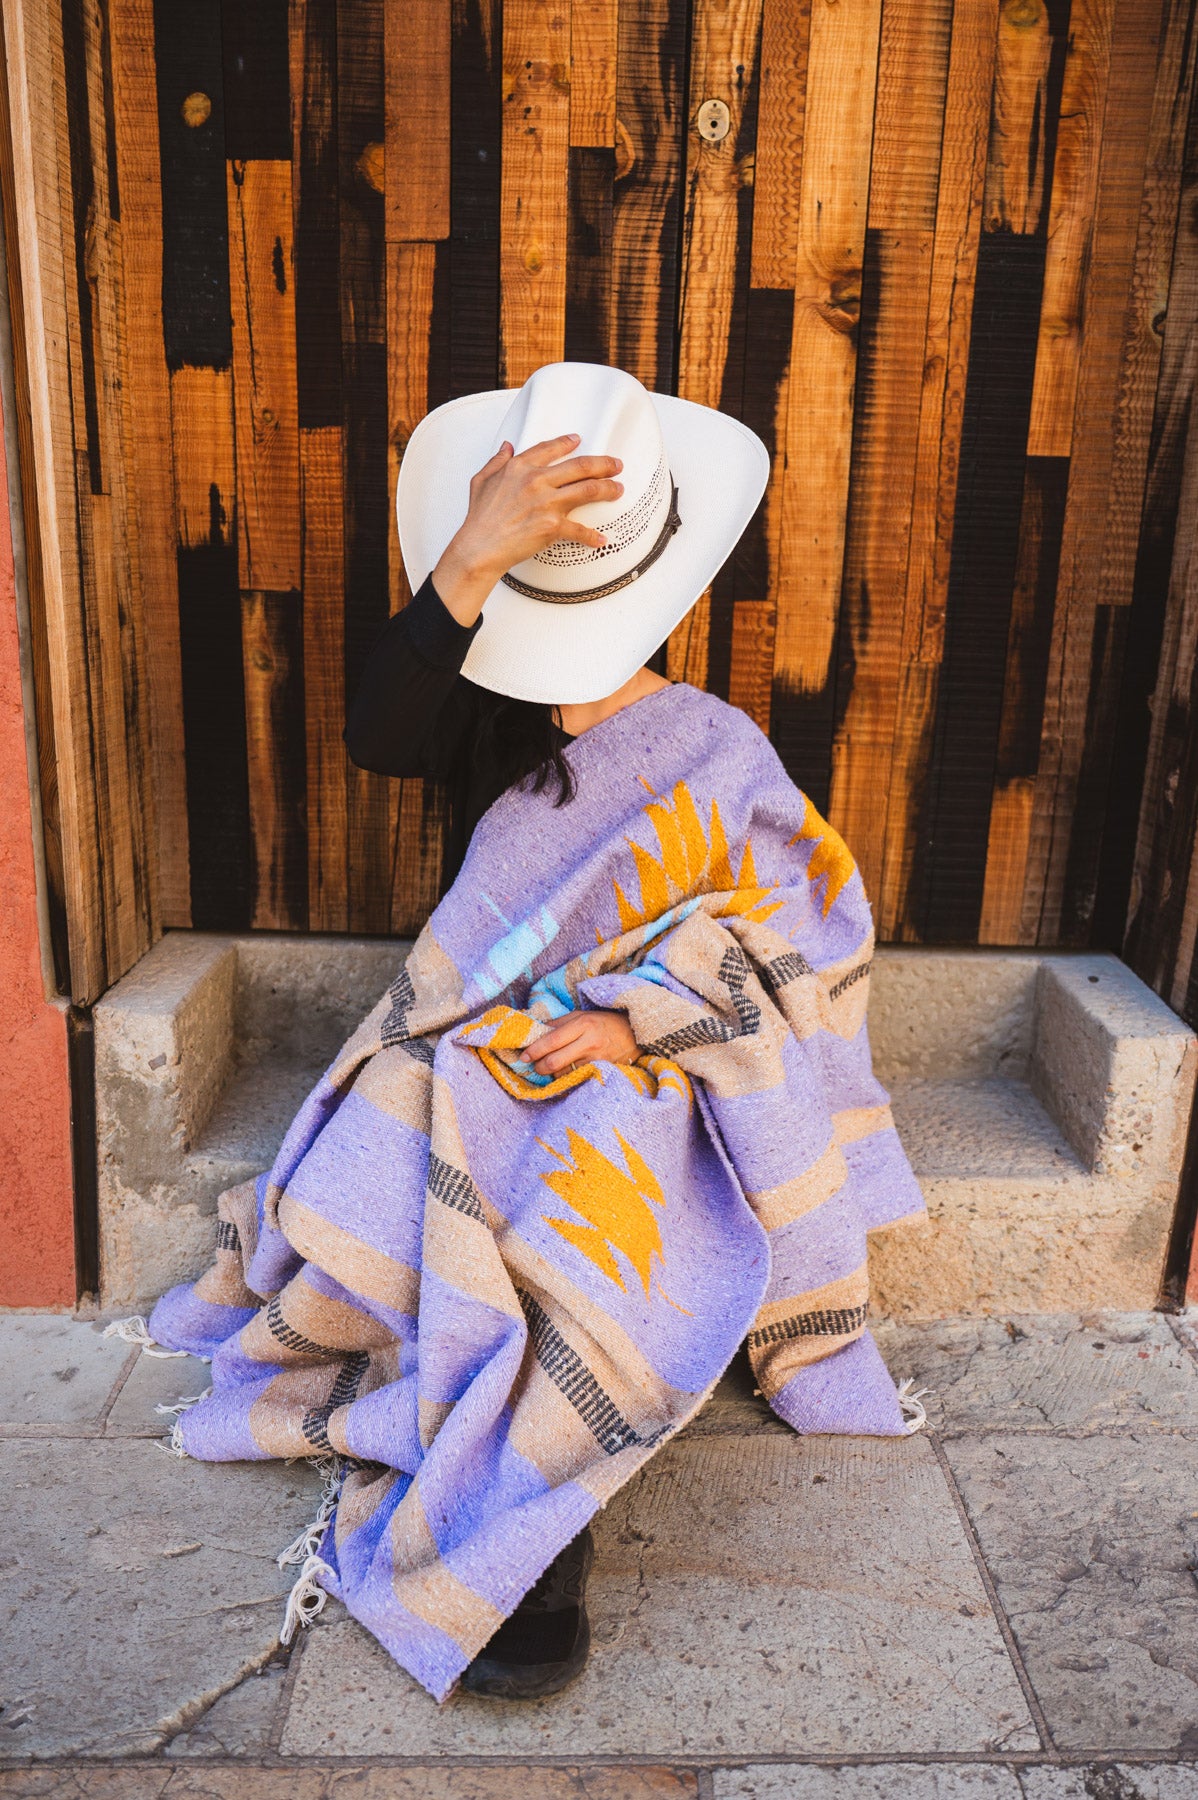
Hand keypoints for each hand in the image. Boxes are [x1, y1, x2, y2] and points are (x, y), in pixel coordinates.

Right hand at [431, 434, 624, 625]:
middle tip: (615, 465)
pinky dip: (593, 537)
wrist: (480, 546)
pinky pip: (580, 531)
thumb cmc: (480, 519)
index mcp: (520, 467)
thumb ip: (496, 461)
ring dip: (608, 489)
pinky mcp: (552, 526)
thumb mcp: (482, 480)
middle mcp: (537, 481)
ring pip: (588, 489)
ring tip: (618, 489)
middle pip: (580, 466)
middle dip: (603, 464)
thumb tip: (506, 447)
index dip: (567, 443)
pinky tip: (602, 539)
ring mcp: (547, 503)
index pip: (550, 448)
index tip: (578, 441)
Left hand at [527, 1009, 637, 1075]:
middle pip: (554, 1061)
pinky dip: (566, 1077)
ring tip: (550, 1068)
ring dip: (552, 1073)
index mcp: (582, 1024)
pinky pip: (576, 1078)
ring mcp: (596, 1059)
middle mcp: (589, 1042)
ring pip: (563, 1073)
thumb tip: (534, 1031)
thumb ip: (558, 1024)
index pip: (552, 1040)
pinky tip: (564, 1073)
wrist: (635, 1034)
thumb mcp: (582, 1015)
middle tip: (535, 1065)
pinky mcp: (601, 1071)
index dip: (534, 1050)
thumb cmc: (604, 1022)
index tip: (523, 1056)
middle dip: (539, 1066)